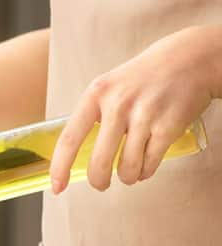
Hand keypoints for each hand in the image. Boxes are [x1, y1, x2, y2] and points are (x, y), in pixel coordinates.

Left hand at [50, 25, 221, 193]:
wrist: (188, 59)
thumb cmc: (142, 78)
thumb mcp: (107, 87)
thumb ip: (91, 115)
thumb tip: (75, 154)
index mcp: (95, 94)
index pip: (69, 139)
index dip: (60, 167)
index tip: (57, 186)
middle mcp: (117, 105)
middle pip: (99, 162)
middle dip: (98, 181)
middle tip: (100, 184)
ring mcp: (144, 116)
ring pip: (127, 168)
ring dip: (127, 176)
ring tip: (129, 169)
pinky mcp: (168, 127)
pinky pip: (150, 165)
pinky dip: (146, 171)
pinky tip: (146, 163)